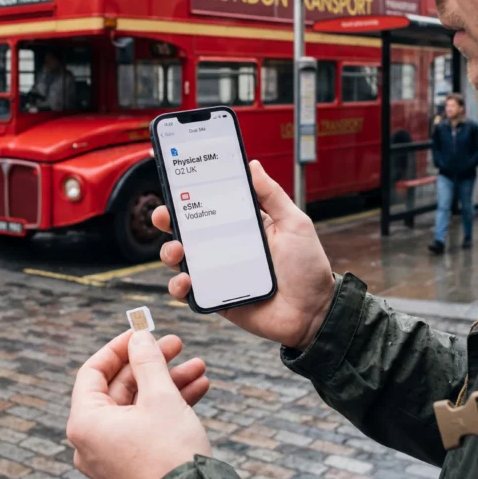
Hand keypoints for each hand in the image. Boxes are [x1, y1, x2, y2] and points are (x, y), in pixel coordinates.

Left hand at [68, 330, 211, 478]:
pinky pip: (146, 426)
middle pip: (121, 387)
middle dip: (154, 364)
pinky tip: (197, 389)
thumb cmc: (170, 454)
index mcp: (86, 423)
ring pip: (139, 406)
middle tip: (177, 345)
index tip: (141, 332)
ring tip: (198, 368)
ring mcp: (112, 454)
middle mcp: (93, 440)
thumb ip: (148, 361)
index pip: (93, 372)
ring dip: (169, 383)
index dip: (119, 347)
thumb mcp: (161, 397)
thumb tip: (140, 337)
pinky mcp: (133, 463)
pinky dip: (168, 407)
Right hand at [153, 160, 334, 350]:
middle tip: (163, 215)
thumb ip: (273, 196)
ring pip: (181, 259)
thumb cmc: (308, 268)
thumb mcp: (294, 224)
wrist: (314, 313)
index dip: (190, 193)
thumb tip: (253, 165)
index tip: (175, 180)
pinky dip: (178, 286)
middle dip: (169, 220)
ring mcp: (218, 273)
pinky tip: (185, 280)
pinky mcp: (216, 298)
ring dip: (170, 252)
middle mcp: (226, 247)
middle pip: (188, 230)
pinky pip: (188, 292)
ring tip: (177, 251)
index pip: (210, 205)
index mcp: (243, 226)